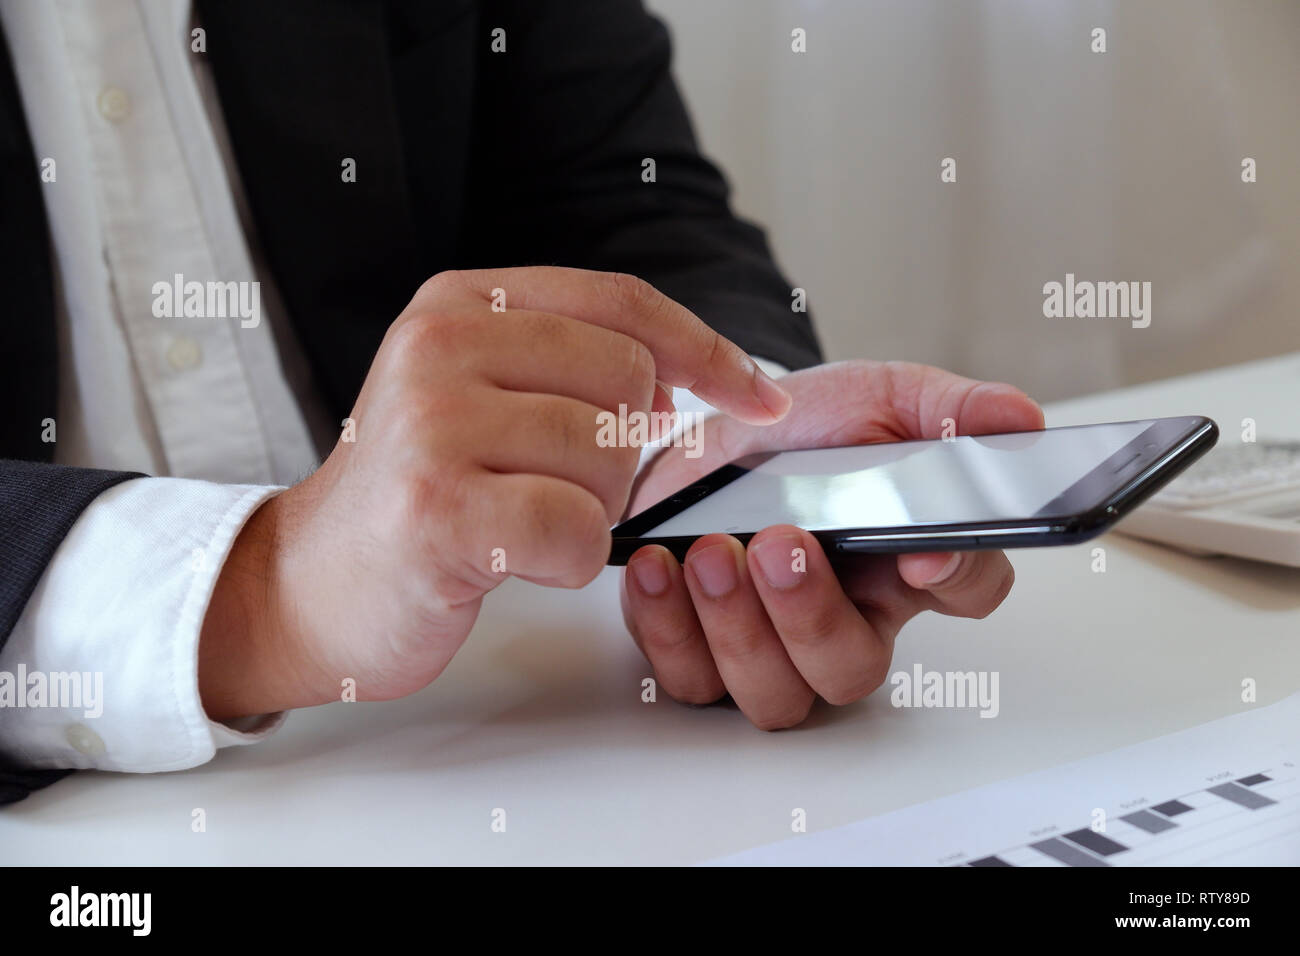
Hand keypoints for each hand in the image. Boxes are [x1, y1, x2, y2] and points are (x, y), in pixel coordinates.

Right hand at [198, 268, 790, 719]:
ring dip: (589, 512)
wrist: (307, 584)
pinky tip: (511, 558)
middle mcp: (441, 342)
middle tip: (552, 486)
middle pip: (629, 381)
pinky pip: (579, 530)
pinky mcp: (438, 508)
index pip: (623, 302)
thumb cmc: (417, 495)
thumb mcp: (481, 395)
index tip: (761, 398)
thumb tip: (705, 378)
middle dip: (620, 455)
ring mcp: (432, 421)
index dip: (706, 351)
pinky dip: (567, 560)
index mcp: (462, 300)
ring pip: (611, 460)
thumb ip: (578, 367)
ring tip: (517, 520)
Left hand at [619, 359, 1043, 728]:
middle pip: (852, 668)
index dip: (953, 577)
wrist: (712, 441)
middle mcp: (848, 619)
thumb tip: (1020, 418)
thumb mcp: (880, 399)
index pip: (967, 590)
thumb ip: (948, 410)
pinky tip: (659, 567)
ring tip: (711, 552)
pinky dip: (668, 627)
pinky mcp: (701, 652)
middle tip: (779, 544)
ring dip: (737, 627)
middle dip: (810, 615)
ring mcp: (773, 647)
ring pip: (773, 691)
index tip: (920, 550)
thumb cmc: (804, 431)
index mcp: (908, 560)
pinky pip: (691, 679)